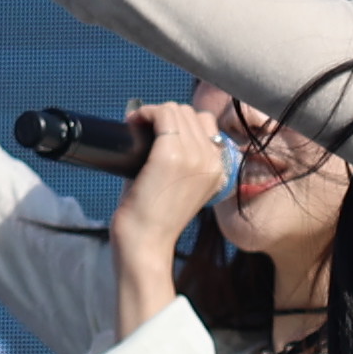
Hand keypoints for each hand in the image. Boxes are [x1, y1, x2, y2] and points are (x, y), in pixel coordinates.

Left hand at [111, 102, 227, 243]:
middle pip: (188, 113)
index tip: (158, 133)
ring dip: (153, 114)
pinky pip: (161, 114)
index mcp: (219, 169)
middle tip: (142, 129)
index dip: (179, 123)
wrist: (146, 244)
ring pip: (174, 110)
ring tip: (137, 127)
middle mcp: (211, 160)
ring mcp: (193, 156)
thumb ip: (184, 160)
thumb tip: (160, 128)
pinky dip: (144, 113)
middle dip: (164, 116)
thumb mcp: (182, 187)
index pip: (205, 122)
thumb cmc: (155, 218)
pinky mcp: (170, 155)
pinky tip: (133, 123)